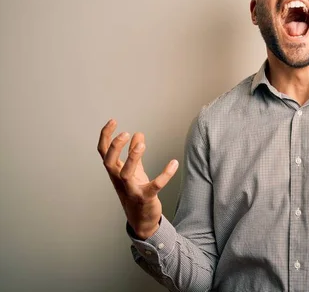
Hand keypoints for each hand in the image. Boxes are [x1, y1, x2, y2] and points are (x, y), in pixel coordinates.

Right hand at [97, 119, 178, 238]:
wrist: (142, 220)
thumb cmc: (136, 192)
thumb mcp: (136, 171)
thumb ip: (135, 153)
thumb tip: (138, 133)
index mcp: (115, 172)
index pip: (104, 152)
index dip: (106, 136)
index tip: (113, 121)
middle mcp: (119, 181)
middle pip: (108, 162)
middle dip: (115, 147)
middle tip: (126, 133)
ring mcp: (131, 190)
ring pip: (126, 174)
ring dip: (132, 158)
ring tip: (142, 144)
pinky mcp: (146, 198)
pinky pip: (155, 186)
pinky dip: (164, 175)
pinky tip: (174, 163)